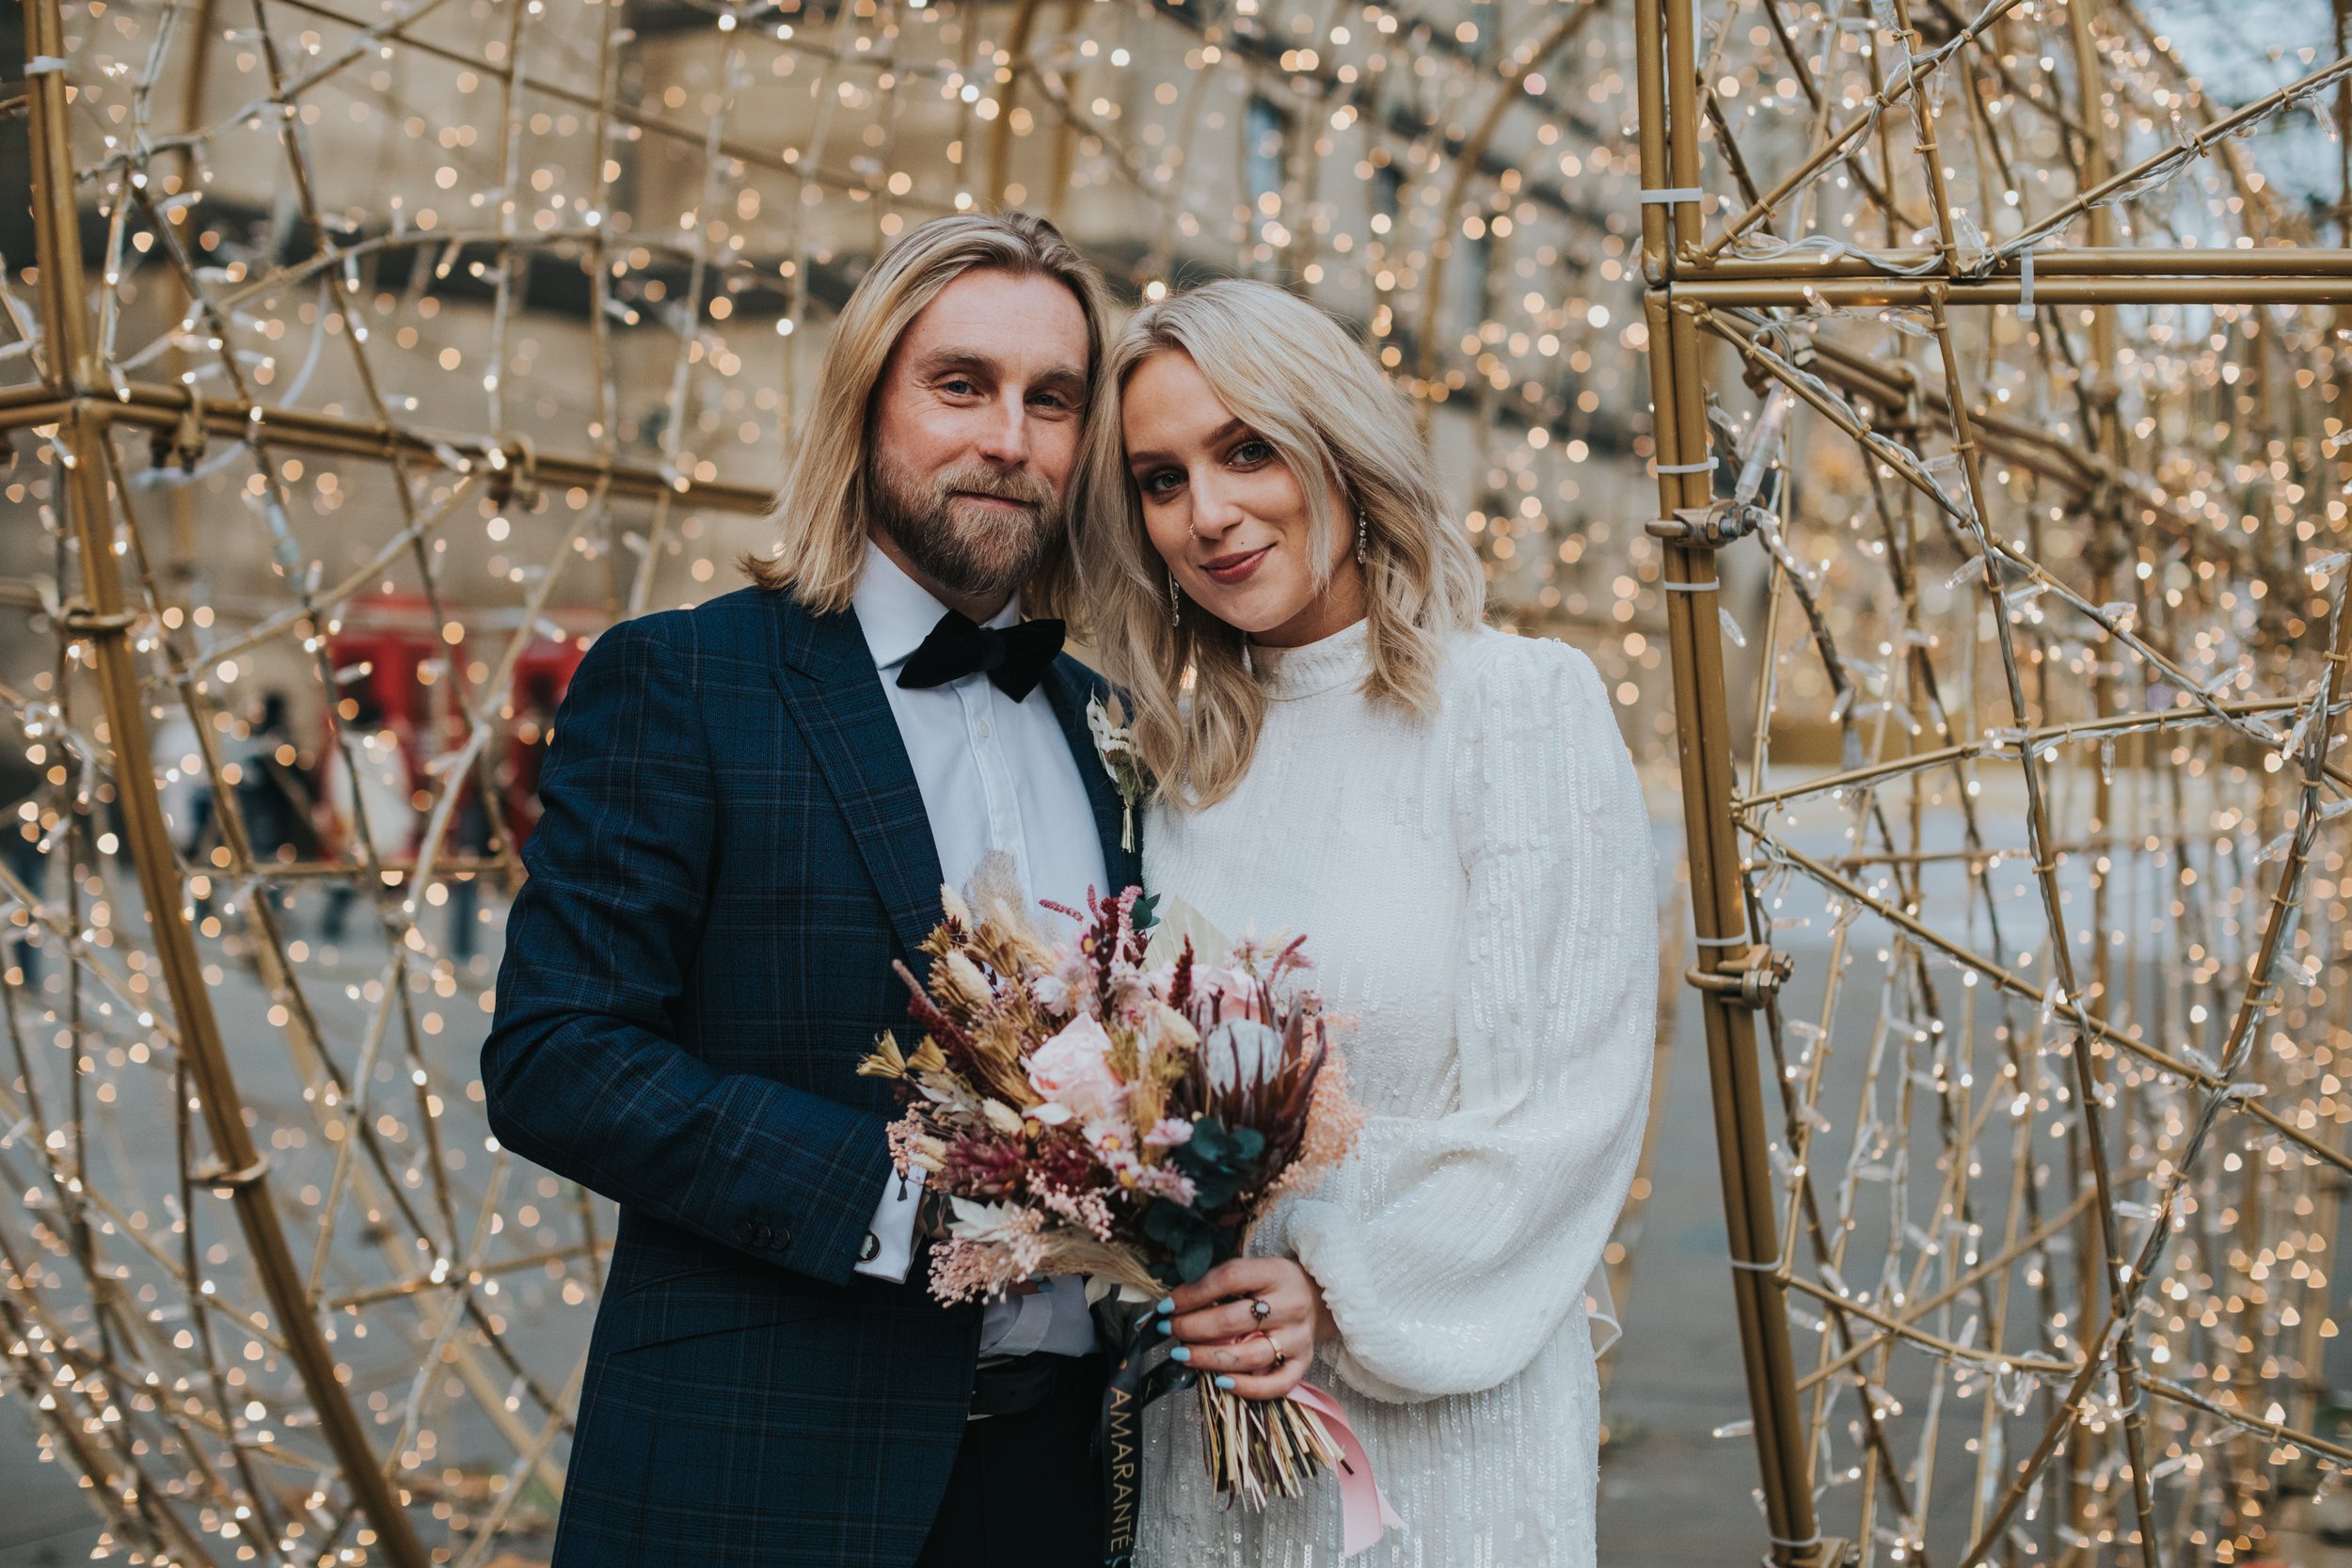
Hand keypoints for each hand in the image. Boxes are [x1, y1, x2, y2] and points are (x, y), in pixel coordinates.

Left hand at [1159, 1256, 1332, 1401]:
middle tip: (1168, 1330)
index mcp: (1275, 1273)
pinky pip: (1276, 1384)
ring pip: (1250, 1354)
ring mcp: (1299, 1337)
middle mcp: (1291, 1304)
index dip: (1193, 1293)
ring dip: (1209, 1357)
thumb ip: (1220, 1283)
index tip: (1167, 1305)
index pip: (1229, 1279)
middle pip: (1234, 1320)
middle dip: (1192, 1327)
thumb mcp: (1254, 1269)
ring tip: (1181, 1355)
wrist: (1320, 1297)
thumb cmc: (1274, 1284)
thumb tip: (1171, 1303)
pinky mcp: (1304, 1363)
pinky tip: (1220, 1382)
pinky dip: (1247, 1387)